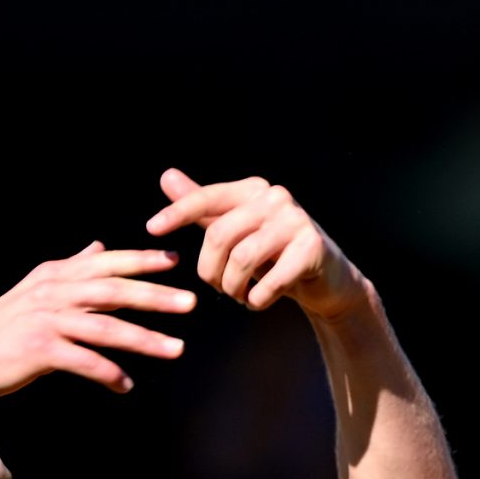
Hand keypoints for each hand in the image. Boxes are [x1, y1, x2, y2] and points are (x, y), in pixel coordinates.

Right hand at [0, 243, 195, 401]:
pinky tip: (126, 386)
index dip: (141, 260)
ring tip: (176, 349)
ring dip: (144, 339)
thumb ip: (69, 268)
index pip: (105, 262)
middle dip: (155, 295)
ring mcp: (44, 321)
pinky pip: (84, 362)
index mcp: (53, 275)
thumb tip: (97, 245)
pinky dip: (108, 374)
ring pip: (105, 327)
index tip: (177, 260)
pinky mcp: (38, 351)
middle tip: (191, 302)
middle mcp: (50, 292)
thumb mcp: (35, 290)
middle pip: (112, 290)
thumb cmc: (1, 330)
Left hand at [145, 170, 370, 319]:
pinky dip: (257, 299)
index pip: (208, 197)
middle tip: (218, 289)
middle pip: (219, 234)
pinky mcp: (313, 248)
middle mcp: (275, 197)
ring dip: (233, 288)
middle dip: (210, 271)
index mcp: (253, 190)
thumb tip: (166, 177)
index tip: (151, 229)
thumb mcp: (236, 230)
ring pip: (242, 259)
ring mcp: (297, 221)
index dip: (178, 212)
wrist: (328, 280)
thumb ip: (203, 208)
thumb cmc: (275, 255)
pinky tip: (258, 302)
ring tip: (238, 296)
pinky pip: (270, 280)